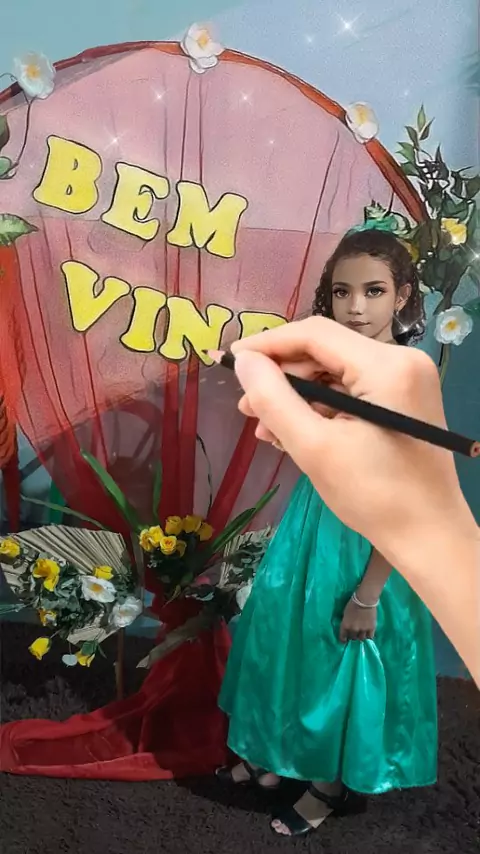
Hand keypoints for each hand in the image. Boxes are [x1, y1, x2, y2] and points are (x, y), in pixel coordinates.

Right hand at [231, 317, 470, 559]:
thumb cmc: (374, 496)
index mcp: (386, 366)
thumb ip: (274, 400)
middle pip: (325, 352)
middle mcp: (401, 361)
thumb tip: (243, 362)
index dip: (268, 345)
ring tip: (265, 428)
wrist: (428, 537)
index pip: (315, 335)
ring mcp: (405, 380)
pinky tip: (293, 432)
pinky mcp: (403, 400)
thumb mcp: (314, 448)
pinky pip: (351, 390)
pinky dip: (321, 408)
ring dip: (298, 396)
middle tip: (246, 408)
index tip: (230, 361)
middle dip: (282, 378)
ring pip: (335, 373)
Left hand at [339, 599, 376, 642]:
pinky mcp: (371, 629)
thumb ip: (346, 622)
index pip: (342, 637)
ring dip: (360, 637)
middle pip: (352, 638)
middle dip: (352, 637)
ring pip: (361, 638)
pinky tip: (368, 634)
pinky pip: (369, 637)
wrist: (365, 600)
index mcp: (345, 626)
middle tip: (354, 635)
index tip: (344, 640)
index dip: (343, 640)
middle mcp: (353, 630)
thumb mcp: (345, 613)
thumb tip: (348, 626)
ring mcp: (362, 630)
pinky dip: (368, 636)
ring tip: (361, 634)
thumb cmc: (352, 604)